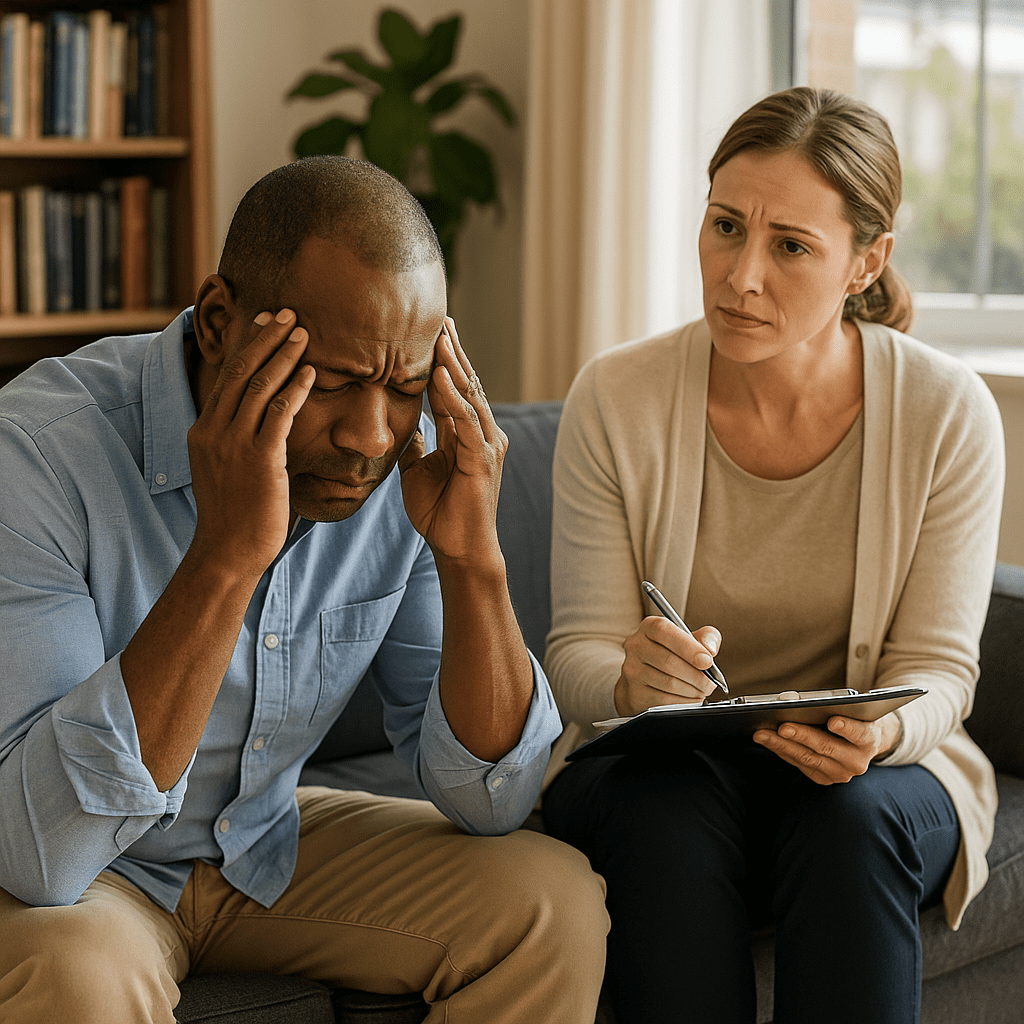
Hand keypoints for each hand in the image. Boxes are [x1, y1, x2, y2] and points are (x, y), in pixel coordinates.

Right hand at [186, 309, 314, 579]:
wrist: (227, 552)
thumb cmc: (235, 515)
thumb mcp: (227, 469)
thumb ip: (240, 442)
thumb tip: (263, 424)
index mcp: (203, 430)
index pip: (226, 377)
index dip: (248, 347)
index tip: (266, 323)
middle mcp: (213, 431)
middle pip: (239, 372)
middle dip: (265, 339)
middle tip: (288, 314)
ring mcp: (234, 445)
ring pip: (258, 387)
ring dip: (283, 356)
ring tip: (303, 333)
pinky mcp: (258, 460)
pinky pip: (278, 415)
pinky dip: (294, 389)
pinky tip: (311, 372)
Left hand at [398, 317, 507, 566]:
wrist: (458, 549)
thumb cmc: (440, 514)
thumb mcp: (418, 471)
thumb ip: (417, 445)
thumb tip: (407, 426)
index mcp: (468, 434)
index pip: (455, 388)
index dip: (443, 360)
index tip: (431, 332)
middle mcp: (482, 434)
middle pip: (466, 383)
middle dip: (452, 352)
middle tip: (439, 318)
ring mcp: (486, 445)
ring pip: (469, 396)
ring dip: (452, 365)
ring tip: (438, 337)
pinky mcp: (482, 459)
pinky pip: (466, 421)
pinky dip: (452, 397)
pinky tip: (437, 375)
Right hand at [613, 617, 722, 717]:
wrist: (647, 678)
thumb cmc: (674, 654)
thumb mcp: (691, 639)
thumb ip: (706, 637)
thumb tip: (710, 650)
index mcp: (649, 627)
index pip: (664, 632)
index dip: (688, 647)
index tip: (707, 661)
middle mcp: (636, 646)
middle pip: (668, 661)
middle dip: (696, 675)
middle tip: (710, 682)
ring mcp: (632, 670)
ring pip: (668, 683)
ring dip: (692, 690)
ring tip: (701, 690)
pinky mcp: (634, 693)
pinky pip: (663, 700)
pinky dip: (683, 702)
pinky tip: (690, 698)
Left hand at [753, 712, 901, 784]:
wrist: (861, 740)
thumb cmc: (849, 715)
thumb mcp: (846, 705)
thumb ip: (822, 700)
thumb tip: (787, 699)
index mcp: (870, 739)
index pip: (860, 733)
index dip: (846, 728)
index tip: (833, 721)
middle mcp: (858, 761)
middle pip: (826, 747)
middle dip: (802, 735)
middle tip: (782, 726)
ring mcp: (841, 773)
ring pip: (808, 758)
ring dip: (782, 745)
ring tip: (762, 733)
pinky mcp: (824, 779)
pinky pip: (799, 764)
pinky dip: (781, 751)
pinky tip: (766, 740)